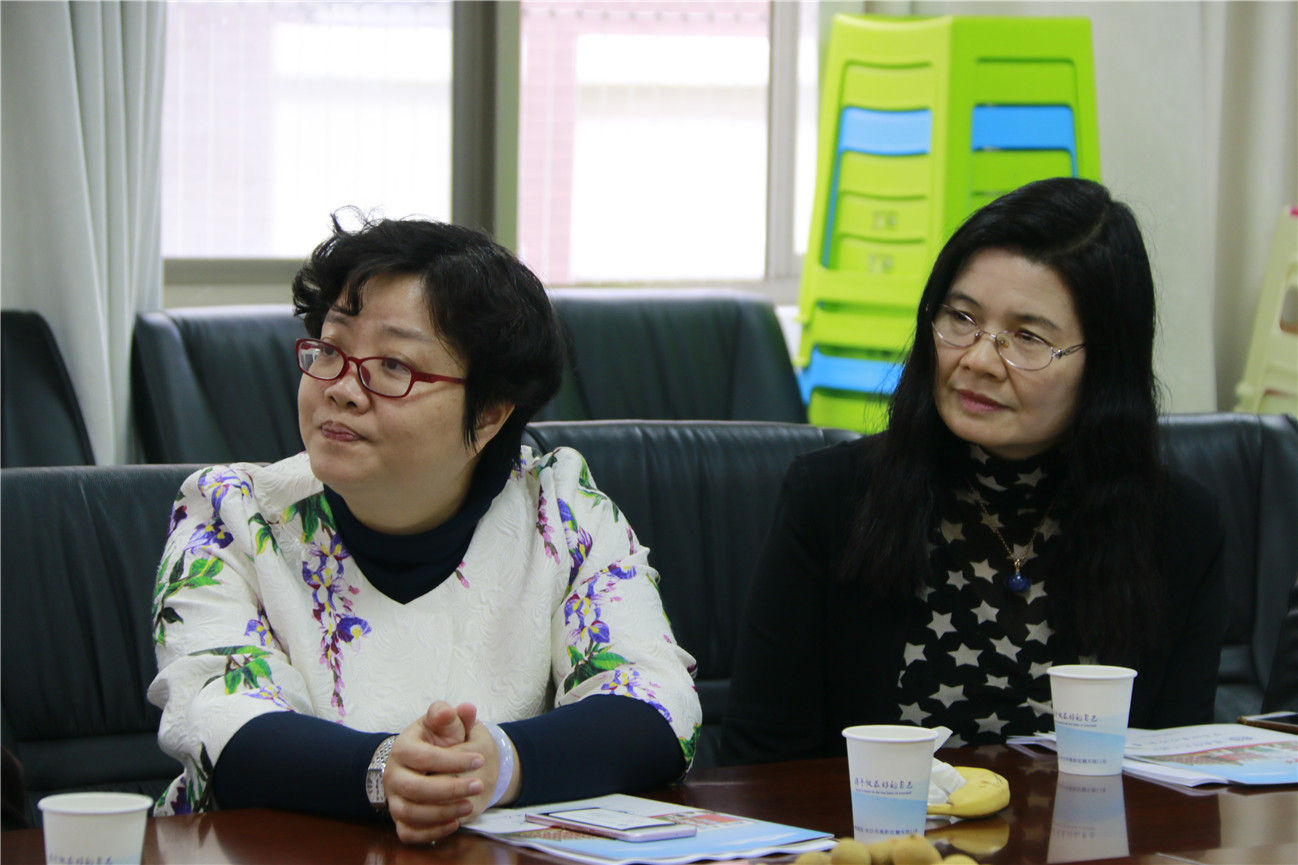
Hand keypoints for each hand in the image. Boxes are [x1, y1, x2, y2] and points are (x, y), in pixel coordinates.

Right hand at [384, 701, 489, 843]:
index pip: (425, 757)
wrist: (423, 760)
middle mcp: (393, 775)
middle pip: (415, 788)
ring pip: (411, 813)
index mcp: (402, 748)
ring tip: (469, 806)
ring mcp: (394, 799)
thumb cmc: (436, 740)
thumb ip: (450, 716)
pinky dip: (430, 832)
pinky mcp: (399, 819)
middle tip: (479, 786)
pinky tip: (454, 823)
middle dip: (450, 790)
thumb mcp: (443, 724)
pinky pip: (408, 833)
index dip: (453, 760)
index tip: (480, 759)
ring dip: (442, 812)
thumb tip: (464, 709)